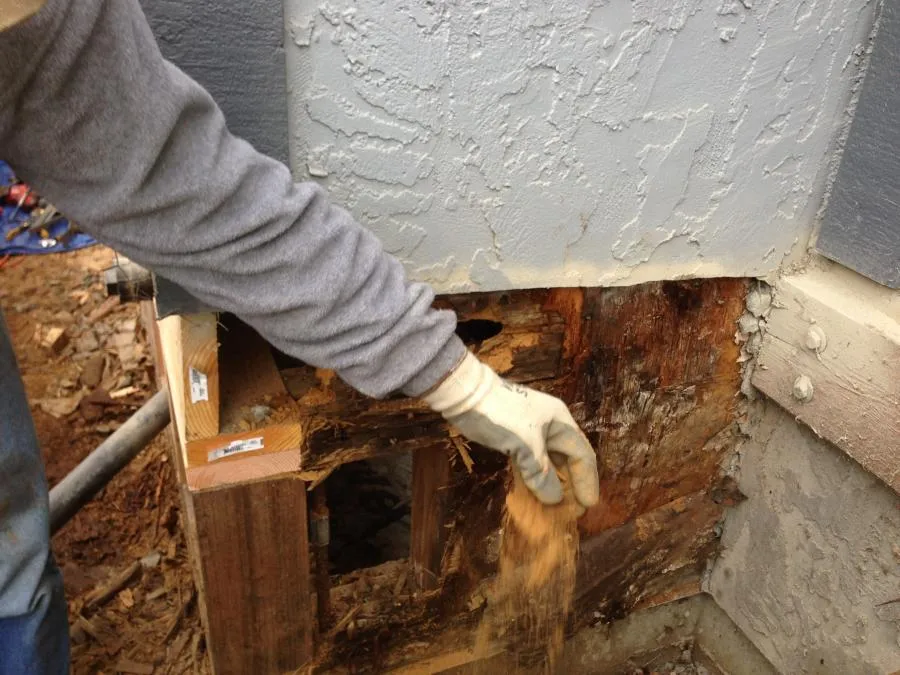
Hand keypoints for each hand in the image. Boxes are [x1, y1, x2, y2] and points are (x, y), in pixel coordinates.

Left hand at [423, 351, 598, 507]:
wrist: (465, 396)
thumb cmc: (500, 415)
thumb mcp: (525, 444)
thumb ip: (541, 473)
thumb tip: (554, 498)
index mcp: (560, 421)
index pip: (582, 454)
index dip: (586, 480)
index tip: (588, 504)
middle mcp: (551, 426)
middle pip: (568, 459)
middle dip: (572, 484)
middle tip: (574, 511)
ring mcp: (532, 433)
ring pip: (550, 462)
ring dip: (553, 484)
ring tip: (557, 508)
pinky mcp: (515, 439)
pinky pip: (532, 463)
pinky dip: (535, 479)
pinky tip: (536, 494)